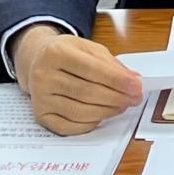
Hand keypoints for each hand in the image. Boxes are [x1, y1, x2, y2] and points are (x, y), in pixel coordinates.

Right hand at [12, 26, 142, 134]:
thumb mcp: (88, 48)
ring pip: (80, 111)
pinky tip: (101, 115)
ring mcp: (39, 97)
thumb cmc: (66, 54)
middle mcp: (43, 74)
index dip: (117, 80)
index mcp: (56, 52)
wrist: (37, 61)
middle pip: (87, 92)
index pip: (92, 69)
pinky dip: (90, 123)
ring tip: (122, 106)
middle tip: (134, 99)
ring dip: (107, 111)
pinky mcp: (40, 115)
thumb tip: (133, 80)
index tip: (136, 86)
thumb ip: (111, 64)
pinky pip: (69, 126)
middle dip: (116, 97)